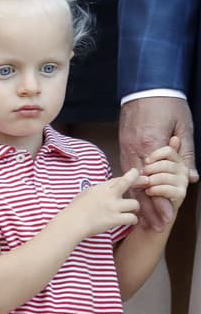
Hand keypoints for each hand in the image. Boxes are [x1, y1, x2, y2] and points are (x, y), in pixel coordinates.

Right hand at [63, 168, 141, 238]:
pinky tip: (131, 221)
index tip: (136, 173)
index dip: (130, 175)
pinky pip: (132, 218)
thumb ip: (98, 192)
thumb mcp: (85, 194)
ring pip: (134, 204)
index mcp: (100, 188)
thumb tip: (105, 191)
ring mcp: (113, 207)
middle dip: (140, 181)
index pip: (118, 179)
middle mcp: (108, 195)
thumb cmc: (75, 210)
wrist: (73, 222)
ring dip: (135, 207)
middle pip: (128, 183)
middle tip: (147, 181)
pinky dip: (133, 220)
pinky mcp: (115, 219)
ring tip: (132, 210)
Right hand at [119, 97, 197, 229]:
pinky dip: (132, 188)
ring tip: (145, 219)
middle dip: (148, 208)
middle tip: (157, 226)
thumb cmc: (166, 104)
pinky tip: (135, 198)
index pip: (155, 182)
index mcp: (150, 146)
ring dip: (139, 201)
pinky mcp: (124, 145)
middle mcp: (135, 151)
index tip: (167, 216)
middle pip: (140, 187)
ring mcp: (126, 148)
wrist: (145, 87)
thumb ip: (186, 154)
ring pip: (131, 182)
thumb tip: (190, 177)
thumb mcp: (183, 127)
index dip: (161, 201)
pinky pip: (126, 172)